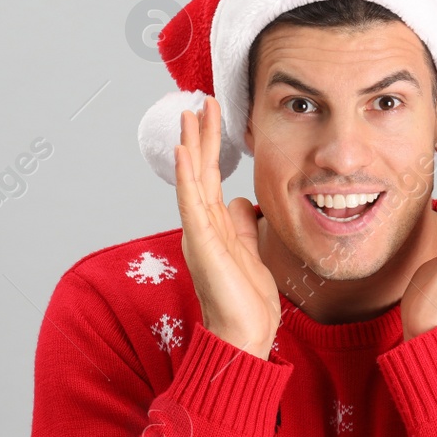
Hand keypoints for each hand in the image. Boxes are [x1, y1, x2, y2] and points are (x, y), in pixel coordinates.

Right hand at [175, 95, 279, 358]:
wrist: (244, 336)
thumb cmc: (246, 302)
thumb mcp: (251, 252)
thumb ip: (243, 226)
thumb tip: (240, 200)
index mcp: (214, 226)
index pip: (211, 176)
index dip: (212, 145)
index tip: (213, 114)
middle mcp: (202, 226)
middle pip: (201, 170)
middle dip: (202, 134)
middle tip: (202, 100)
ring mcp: (200, 234)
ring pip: (194, 179)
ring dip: (193, 145)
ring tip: (190, 114)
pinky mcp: (202, 244)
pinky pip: (192, 204)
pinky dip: (187, 177)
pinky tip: (186, 153)